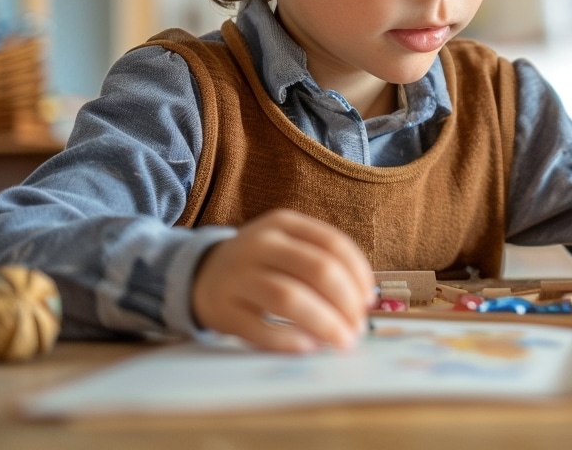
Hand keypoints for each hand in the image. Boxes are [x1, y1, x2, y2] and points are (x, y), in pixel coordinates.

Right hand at [191, 209, 374, 351]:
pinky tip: (309, 347)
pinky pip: (260, 329)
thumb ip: (324, 262)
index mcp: (284, 223)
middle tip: (358, 327)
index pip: (333, 244)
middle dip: (346, 302)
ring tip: (341, 341)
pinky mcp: (223, 310)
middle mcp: (260, 244)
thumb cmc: (263, 264)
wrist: (203, 275)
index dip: (358, 274)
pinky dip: (290, 341)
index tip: (368, 301)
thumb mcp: (289, 246)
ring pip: (290, 298)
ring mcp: (238, 276)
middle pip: (316, 269)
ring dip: (324, 323)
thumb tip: (364, 300)